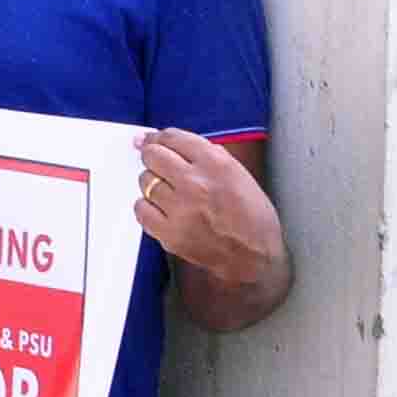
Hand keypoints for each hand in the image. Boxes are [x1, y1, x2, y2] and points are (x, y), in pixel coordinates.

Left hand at [131, 130, 278, 283]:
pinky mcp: (170, 233)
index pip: (172, 137)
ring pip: (145, 181)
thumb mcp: (238, 174)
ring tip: (171, 194)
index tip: (151, 140)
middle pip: (153, 155)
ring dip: (153, 184)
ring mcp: (181, 209)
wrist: (255, 258)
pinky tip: (162, 210)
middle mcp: (196, 183)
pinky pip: (141, 209)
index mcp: (216, 164)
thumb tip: (170, 141)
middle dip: (153, 157)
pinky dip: (147, 207)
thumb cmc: (251, 218)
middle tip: (159, 166)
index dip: (159, 137)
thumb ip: (205, 155)